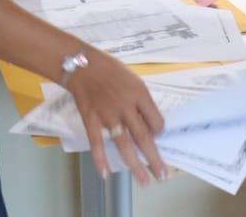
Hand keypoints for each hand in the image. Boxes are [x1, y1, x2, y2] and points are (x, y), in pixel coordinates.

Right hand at [66, 48, 166, 183]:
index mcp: (139, 94)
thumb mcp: (133, 79)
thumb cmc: (110, 69)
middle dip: (154, 158)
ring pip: (124, 144)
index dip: (159, 131)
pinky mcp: (91, 120)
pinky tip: (106, 173)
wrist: (83, 65)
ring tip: (144, 180)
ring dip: (134, 165)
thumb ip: (141, 101)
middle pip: (143, 137)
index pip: (156, 120)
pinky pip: (97, 143)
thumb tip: (148, 122)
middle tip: (162, 175)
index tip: (158, 136)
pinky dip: (100, 159)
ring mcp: (107, 115)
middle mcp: (126, 107)